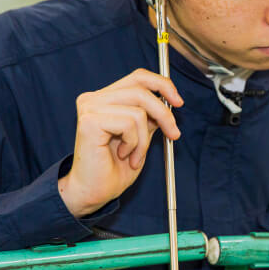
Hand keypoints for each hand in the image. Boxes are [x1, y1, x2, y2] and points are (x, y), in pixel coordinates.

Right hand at [58, 69, 182, 217]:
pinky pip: (129, 124)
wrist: (93, 192)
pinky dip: (134, 143)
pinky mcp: (89, 121)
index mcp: (104, 98)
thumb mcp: (140, 136)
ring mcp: (90, 108)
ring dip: (144, 139)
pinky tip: (123, 155)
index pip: (138, 77)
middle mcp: (93, 99)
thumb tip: (167, 101)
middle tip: (173, 135)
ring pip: (138, 110)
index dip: (162, 85)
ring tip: (135, 155)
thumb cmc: (113, 168)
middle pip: (141, 90)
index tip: (179, 102)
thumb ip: (149, 117)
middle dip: (164, 114)